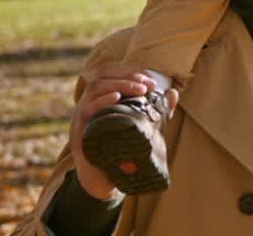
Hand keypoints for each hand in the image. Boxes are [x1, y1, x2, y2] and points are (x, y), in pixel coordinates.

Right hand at [68, 65, 178, 200]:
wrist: (105, 181)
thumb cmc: (122, 150)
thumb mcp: (142, 127)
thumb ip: (156, 111)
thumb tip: (173, 93)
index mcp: (101, 99)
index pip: (111, 73)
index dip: (130, 71)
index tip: (150, 79)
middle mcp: (89, 104)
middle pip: (102, 76)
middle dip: (127, 76)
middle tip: (148, 85)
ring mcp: (82, 118)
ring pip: (95, 89)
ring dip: (119, 85)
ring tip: (140, 90)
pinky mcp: (80, 133)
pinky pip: (86, 111)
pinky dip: (101, 101)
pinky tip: (116, 98)